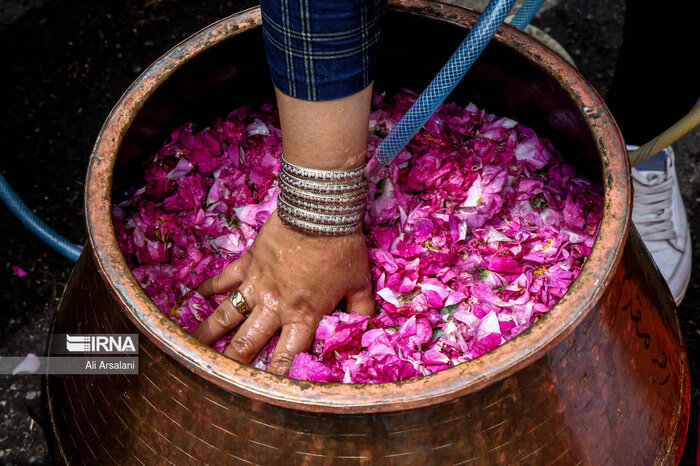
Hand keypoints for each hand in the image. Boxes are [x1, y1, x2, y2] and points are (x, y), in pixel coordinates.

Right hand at [192, 211, 374, 374]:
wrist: (319, 211)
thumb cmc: (341, 248)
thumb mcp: (359, 282)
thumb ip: (360, 309)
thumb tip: (365, 327)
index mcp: (303, 315)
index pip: (287, 355)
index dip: (276, 377)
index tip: (261, 395)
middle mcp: (275, 305)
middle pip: (247, 341)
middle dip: (232, 363)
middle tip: (216, 378)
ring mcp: (257, 283)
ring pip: (227, 314)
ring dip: (208, 332)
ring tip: (192, 346)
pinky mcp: (248, 262)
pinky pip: (224, 278)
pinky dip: (208, 288)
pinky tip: (193, 297)